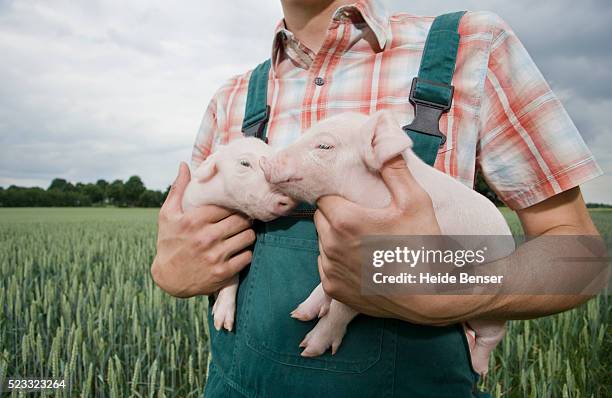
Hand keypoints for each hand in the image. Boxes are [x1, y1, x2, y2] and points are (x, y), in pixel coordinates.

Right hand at [151, 162, 254, 296]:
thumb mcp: (168, 215)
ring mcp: (216, 256)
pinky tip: (239, 250)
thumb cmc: (169, 242)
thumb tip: (184, 164)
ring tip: (242, 233)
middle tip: (243, 219)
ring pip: (248, 237)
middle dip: (245, 218)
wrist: (168, 279)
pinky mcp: (224, 273)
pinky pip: (248, 257)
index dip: (234, 204)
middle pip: (242, 220)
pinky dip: (246, 253)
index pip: (227, 205)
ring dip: (248, 234)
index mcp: (194, 220)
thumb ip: (178, 189)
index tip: (236, 205)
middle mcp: (206, 237)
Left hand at [314, 155, 440, 318]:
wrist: (428, 296)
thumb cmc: (422, 246)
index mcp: (344, 220)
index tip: (357, 201)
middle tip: (365, 220)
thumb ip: (395, 169)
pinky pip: (326, 266)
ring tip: (366, 242)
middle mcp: (330, 246)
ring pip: (322, 242)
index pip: (325, 197)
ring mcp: (330, 270)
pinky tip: (363, 262)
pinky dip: (338, 261)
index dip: (340, 196)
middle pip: (321, 218)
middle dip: (337, 216)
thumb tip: (383, 140)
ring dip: (336, 239)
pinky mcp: (333, 289)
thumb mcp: (415, 202)